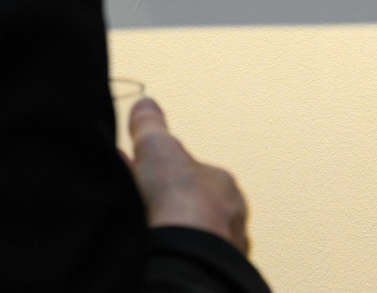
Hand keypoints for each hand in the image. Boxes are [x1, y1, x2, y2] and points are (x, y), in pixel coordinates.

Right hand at [126, 97, 250, 254]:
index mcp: (222, 183)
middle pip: (198, 207)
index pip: (193, 176)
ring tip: (151, 231)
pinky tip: (164, 252)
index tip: (146, 178)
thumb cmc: (181, 201)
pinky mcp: (214, 270)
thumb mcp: (157, 148)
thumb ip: (151, 126)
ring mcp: (224, 246)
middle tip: (145, 206)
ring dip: (178, 231)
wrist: (188, 251)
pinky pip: (196, 258)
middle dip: (171, 205)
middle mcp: (230, 215)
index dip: (164, 175)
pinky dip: (180, 253)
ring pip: (199, 235)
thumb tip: (145, 105)